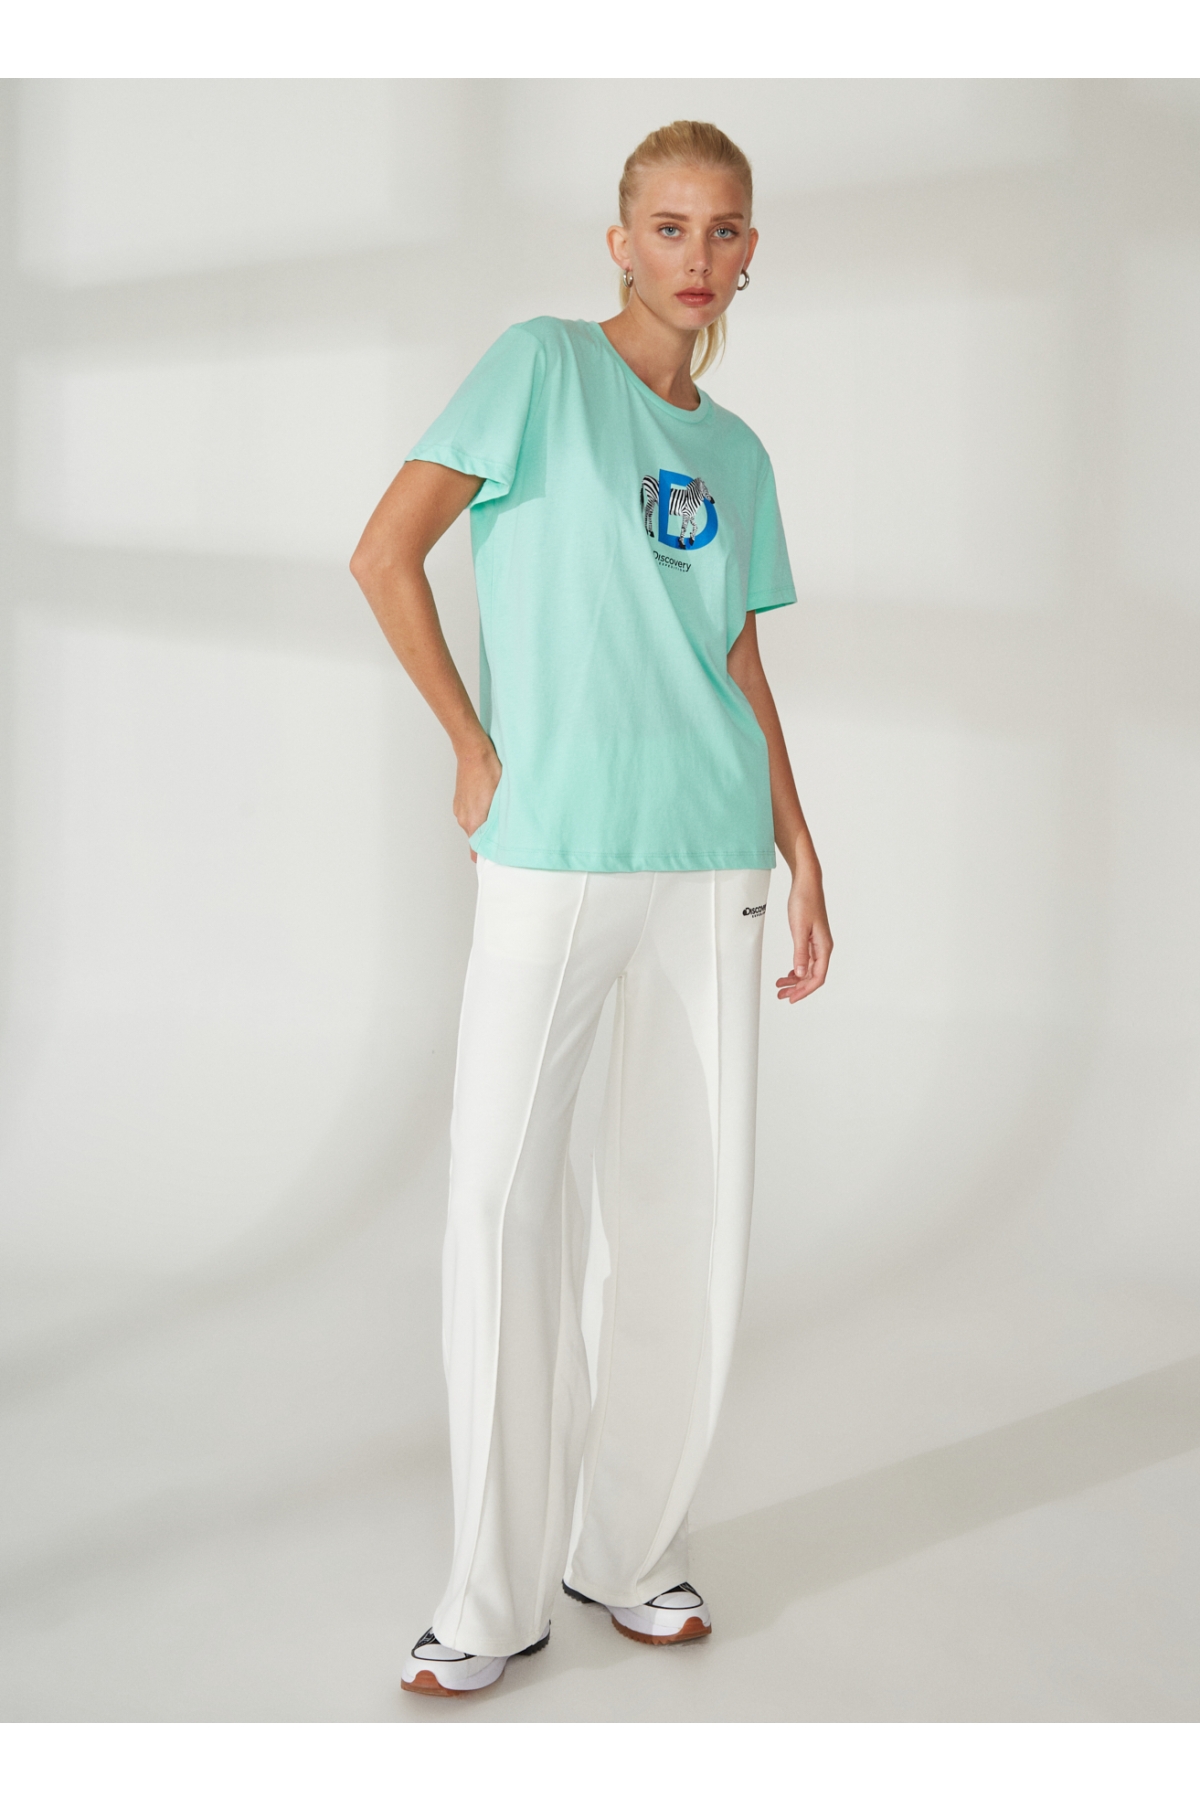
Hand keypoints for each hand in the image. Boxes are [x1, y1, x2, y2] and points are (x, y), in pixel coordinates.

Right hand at [453, 738, 501, 860]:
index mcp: (473, 822)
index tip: (498, 861)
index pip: (476, 853)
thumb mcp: (502, 798)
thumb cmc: (489, 770)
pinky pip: (470, 814)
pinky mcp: (460, 801)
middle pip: (476, 839)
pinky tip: (489, 803)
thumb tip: (506, 838)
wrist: (473, 751)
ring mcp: (459, 809)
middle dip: (489, 840)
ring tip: (499, 815)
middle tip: (505, 836)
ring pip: (474, 825)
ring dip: (485, 824)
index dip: (488, 858)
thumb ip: (501, 823)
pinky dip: (479, 813)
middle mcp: (463, 819)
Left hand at [776, 868, 832, 1003]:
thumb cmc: (805, 901)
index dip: (805, 991)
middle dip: (798, 988)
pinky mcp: (811, 938)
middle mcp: (823, 947)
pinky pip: (806, 960)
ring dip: (795, 979)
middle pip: (813, 976)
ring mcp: (818, 943)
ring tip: (780, 986)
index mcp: (824, 947)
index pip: (817, 977)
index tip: (792, 998)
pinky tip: (788, 972)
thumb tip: (799, 973)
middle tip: (781, 995)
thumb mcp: (799, 929)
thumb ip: (800, 952)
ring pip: (808, 969)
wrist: (806, 883)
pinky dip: (796, 968)